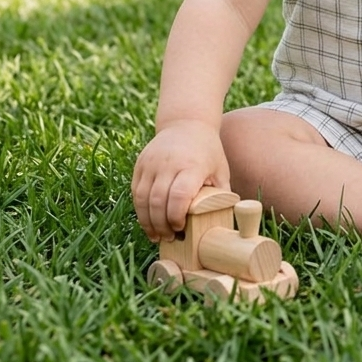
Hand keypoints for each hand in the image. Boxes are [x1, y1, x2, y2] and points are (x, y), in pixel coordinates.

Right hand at [131, 120, 231, 241]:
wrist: (186, 123)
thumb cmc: (208, 150)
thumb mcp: (220, 169)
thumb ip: (222, 194)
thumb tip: (226, 221)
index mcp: (191, 165)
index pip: (179, 195)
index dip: (177, 216)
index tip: (181, 229)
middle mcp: (169, 163)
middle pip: (158, 200)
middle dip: (161, 225)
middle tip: (168, 239)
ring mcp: (152, 162)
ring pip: (142, 198)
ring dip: (147, 221)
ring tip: (156, 235)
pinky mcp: (140, 164)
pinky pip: (136, 191)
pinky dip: (140, 210)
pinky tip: (148, 222)